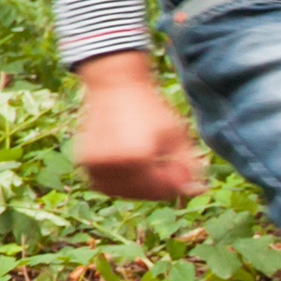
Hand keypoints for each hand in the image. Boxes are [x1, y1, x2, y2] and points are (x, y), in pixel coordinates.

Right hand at [71, 56, 206, 200]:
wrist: (116, 86)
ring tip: (148, 169)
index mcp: (137, 157)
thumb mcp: (176, 135)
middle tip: (165, 169)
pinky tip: (129, 169)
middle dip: (157, 186)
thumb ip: (187, 167)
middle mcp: (112, 163)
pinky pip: (103, 185)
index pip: (161, 189)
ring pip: (120, 192)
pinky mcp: (84, 161)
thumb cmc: (150, 109)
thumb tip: (196, 192)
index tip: (180, 170)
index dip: (175, 184)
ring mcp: (94, 163)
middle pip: (141, 194)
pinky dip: (117, 183)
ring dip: (136, 188)